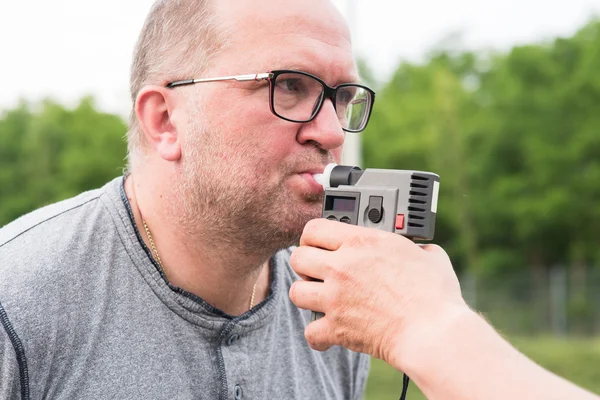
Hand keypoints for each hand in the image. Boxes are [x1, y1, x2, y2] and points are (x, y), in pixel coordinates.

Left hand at [289, 218, 467, 369]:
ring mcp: (336, 298)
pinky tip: (328, 333)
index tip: (317, 242)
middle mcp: (342, 267)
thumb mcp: (430, 256)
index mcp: (362, 242)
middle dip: (304, 264)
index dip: (312, 236)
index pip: (314, 228)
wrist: (433, 332)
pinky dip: (318, 335)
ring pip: (296, 292)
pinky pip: (310, 331)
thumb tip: (419, 250)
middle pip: (297, 258)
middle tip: (316, 270)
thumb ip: (415, 248)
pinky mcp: (337, 327)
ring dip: (306, 296)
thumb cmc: (436, 296)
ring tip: (319, 299)